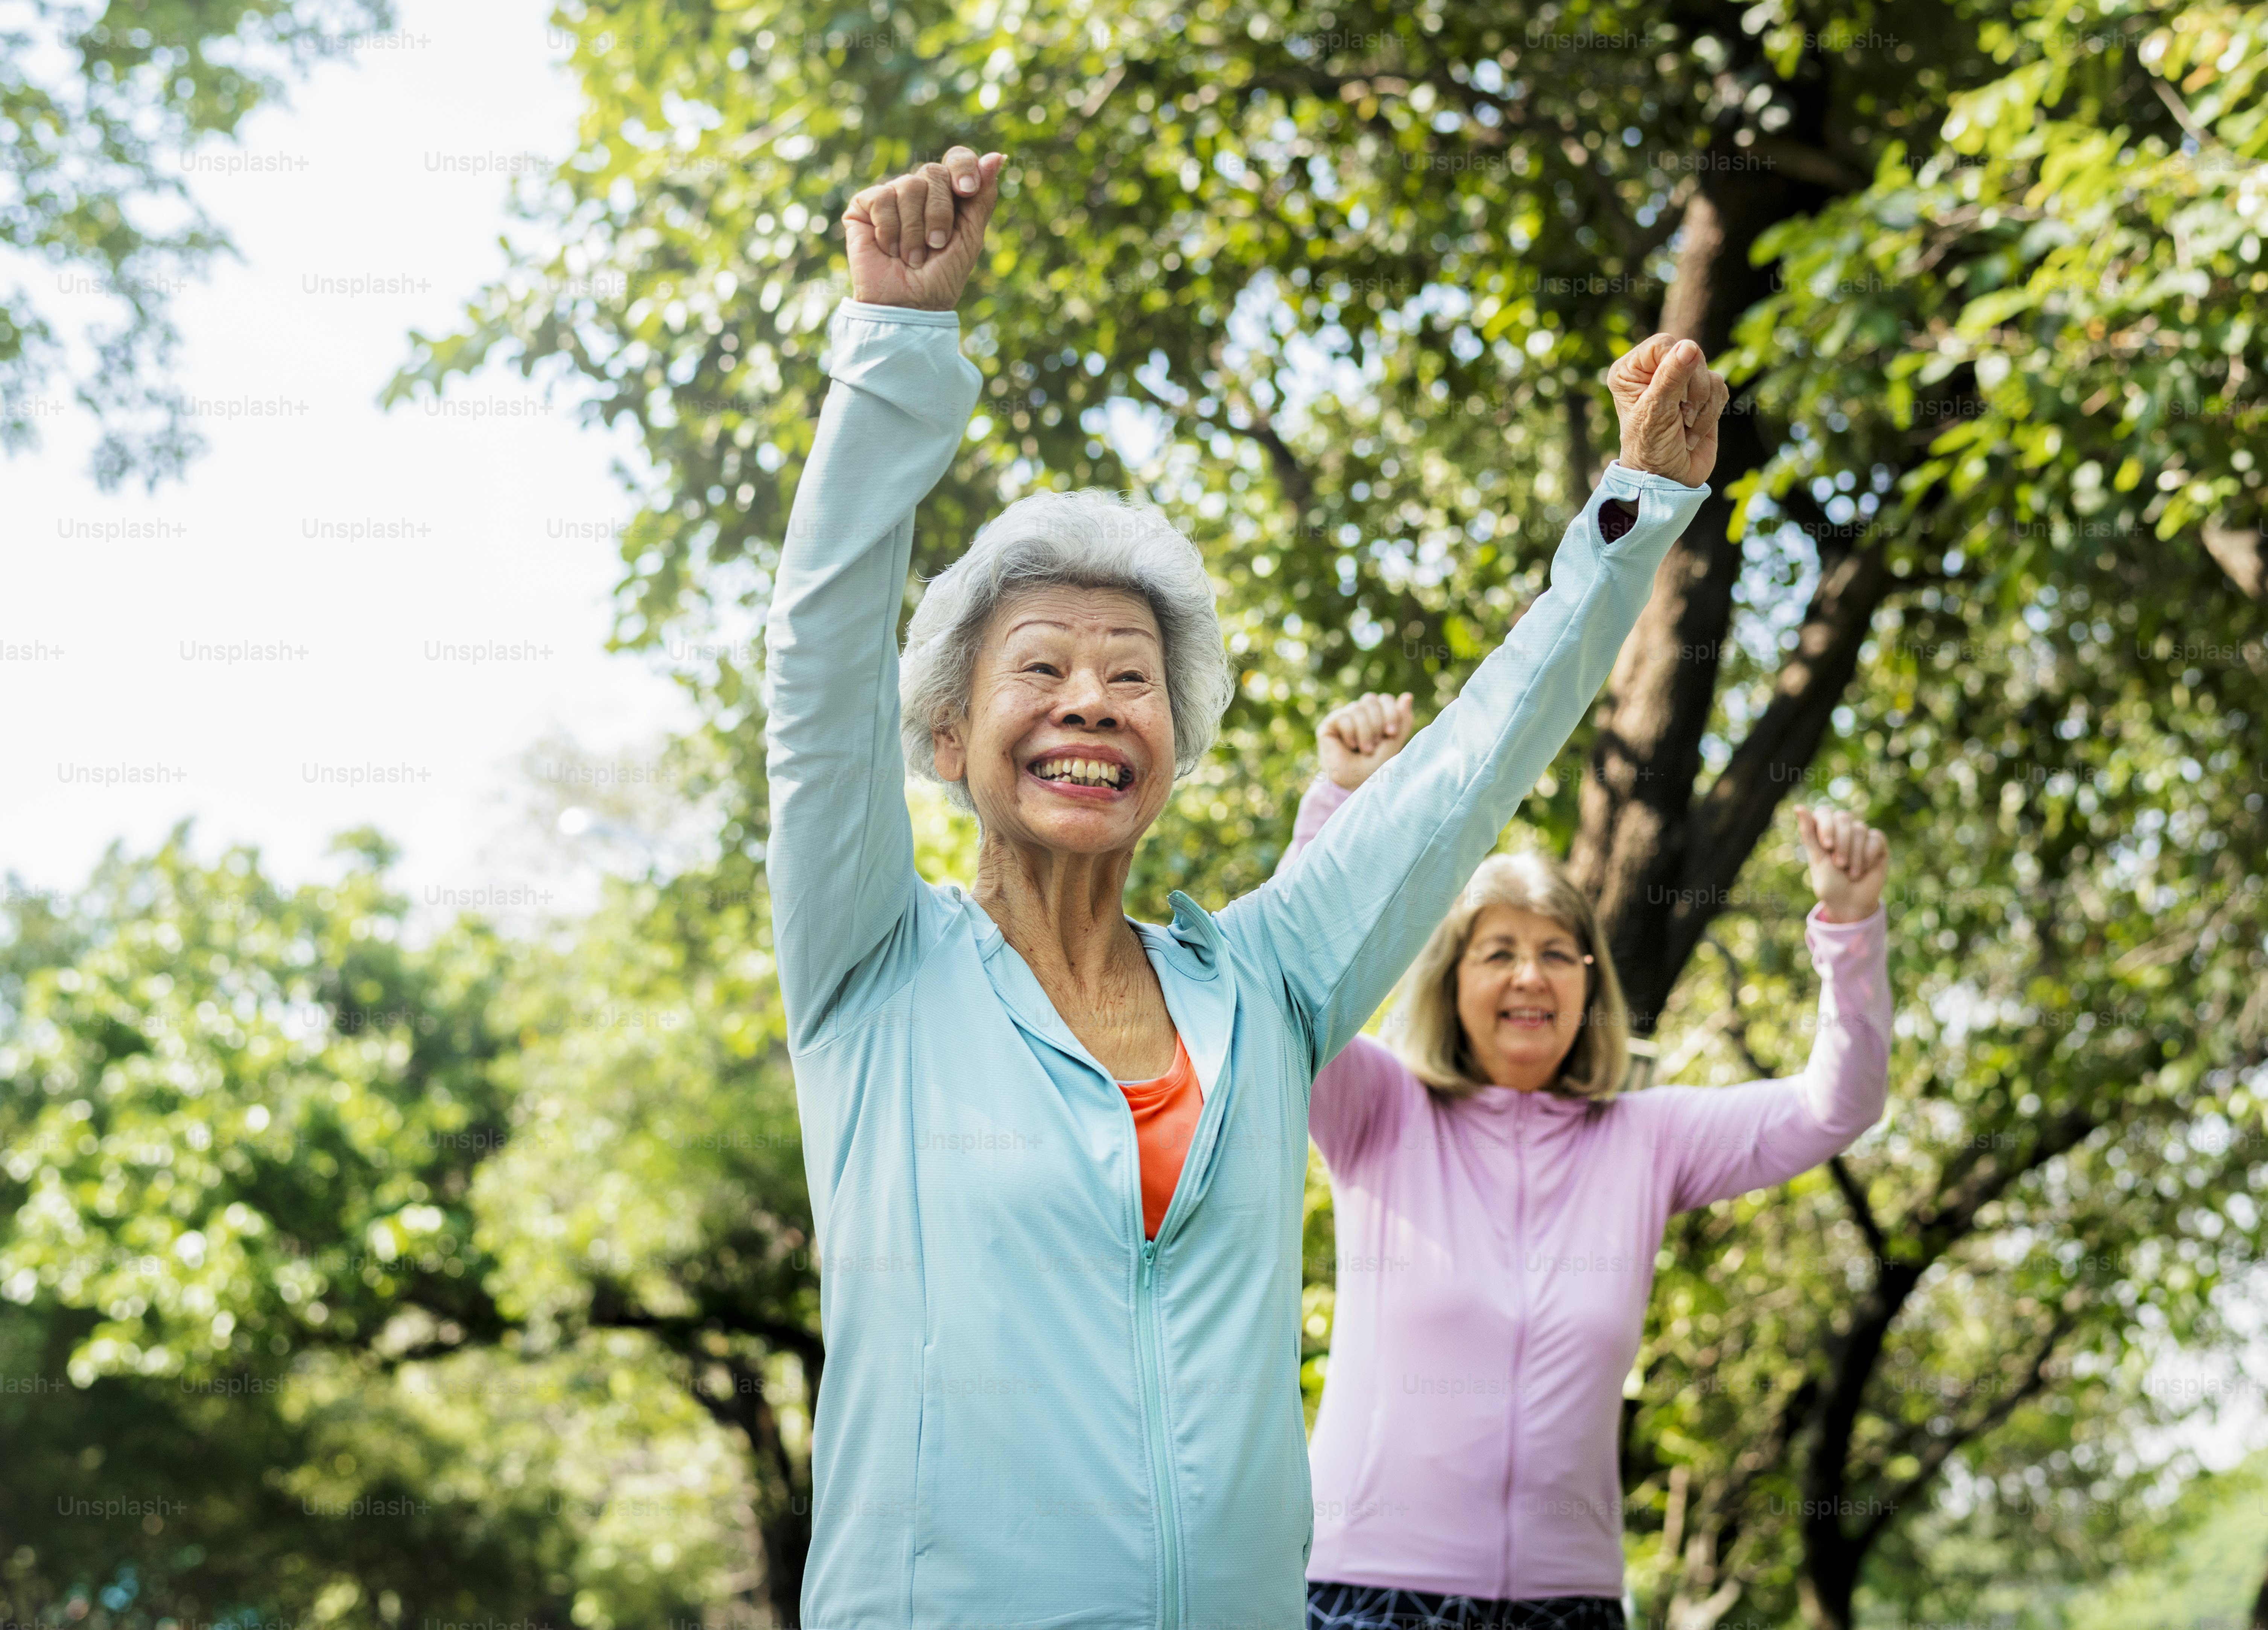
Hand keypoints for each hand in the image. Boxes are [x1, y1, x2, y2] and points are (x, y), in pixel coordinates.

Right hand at [843, 147, 1005, 310]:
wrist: (908, 305)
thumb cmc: (941, 278)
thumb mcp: (970, 238)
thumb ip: (982, 198)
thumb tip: (996, 157)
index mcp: (947, 195)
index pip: (956, 158)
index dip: (963, 167)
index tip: (967, 190)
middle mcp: (919, 191)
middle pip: (933, 172)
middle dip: (939, 213)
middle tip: (935, 245)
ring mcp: (890, 196)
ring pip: (908, 185)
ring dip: (914, 229)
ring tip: (911, 256)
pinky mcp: (863, 206)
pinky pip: (881, 198)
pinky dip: (890, 229)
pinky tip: (889, 249)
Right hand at [1318, 692, 1414, 790]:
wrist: (1354, 783)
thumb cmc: (1375, 767)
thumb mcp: (1393, 743)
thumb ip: (1402, 721)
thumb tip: (1408, 696)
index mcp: (1377, 715)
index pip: (1385, 699)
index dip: (1390, 712)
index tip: (1391, 733)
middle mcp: (1360, 714)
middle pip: (1371, 700)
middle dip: (1377, 722)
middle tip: (1377, 744)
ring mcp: (1344, 717)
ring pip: (1356, 708)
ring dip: (1364, 731)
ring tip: (1364, 749)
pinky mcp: (1329, 724)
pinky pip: (1343, 717)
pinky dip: (1350, 733)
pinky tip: (1350, 746)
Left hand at [1607, 335, 1729, 486]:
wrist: (1669, 479)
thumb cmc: (1651, 448)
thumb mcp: (1656, 412)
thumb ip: (1671, 377)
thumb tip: (1689, 347)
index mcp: (1632, 370)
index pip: (1664, 344)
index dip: (1675, 367)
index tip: (1671, 397)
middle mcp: (1656, 371)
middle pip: (1691, 354)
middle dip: (1691, 390)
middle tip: (1679, 416)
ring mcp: (1681, 382)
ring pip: (1709, 374)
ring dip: (1701, 407)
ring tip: (1684, 427)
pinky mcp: (1703, 395)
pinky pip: (1720, 387)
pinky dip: (1711, 412)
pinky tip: (1694, 430)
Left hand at [1796, 805, 1888, 923]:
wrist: (1850, 904)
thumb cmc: (1830, 883)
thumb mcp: (1817, 859)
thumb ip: (1809, 834)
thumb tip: (1798, 807)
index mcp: (1824, 831)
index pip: (1825, 812)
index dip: (1826, 825)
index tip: (1827, 846)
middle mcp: (1842, 830)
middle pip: (1844, 817)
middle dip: (1841, 843)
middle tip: (1839, 865)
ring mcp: (1861, 836)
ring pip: (1860, 829)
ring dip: (1855, 855)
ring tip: (1851, 873)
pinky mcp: (1878, 844)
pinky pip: (1876, 838)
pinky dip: (1868, 856)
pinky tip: (1865, 869)